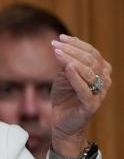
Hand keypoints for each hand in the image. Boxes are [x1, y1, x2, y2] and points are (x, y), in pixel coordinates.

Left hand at [50, 34, 111, 155]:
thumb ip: (65, 63)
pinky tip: (67, 68)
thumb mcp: (63, 76)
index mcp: (101, 71)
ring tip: (57, 52)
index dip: (77, 44)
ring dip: (72, 60)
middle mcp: (104, 81)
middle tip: (55, 44)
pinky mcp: (91, 105)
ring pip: (89, 72)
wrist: (62, 121)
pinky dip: (76, 77)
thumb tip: (60, 46)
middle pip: (90, 60)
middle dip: (72, 50)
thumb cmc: (65, 97)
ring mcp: (99, 93)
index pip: (92, 53)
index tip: (60, 37)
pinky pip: (85, 89)